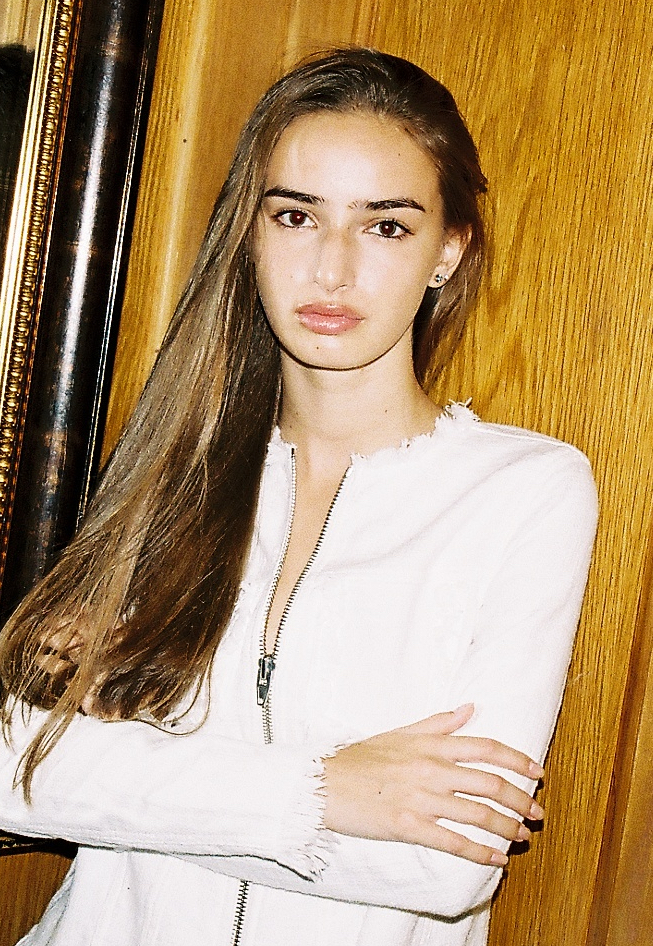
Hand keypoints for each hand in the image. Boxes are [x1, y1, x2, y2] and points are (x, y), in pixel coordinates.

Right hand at [322, 703, 543, 865]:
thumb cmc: (360, 759)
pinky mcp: (408, 825)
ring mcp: (420, 798)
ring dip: (506, 827)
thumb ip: (438, 723)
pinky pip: (453, 841)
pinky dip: (480, 852)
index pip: (485, 747)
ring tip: (521, 837)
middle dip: (520, 799)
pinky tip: (497, 859)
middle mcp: (431, 769)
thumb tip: (470, 708)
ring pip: (477, 813)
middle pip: (490, 783)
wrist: (323, 783)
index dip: (517, 759)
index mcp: (431, 745)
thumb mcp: (400, 733)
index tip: (538, 772)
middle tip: (538, 813)